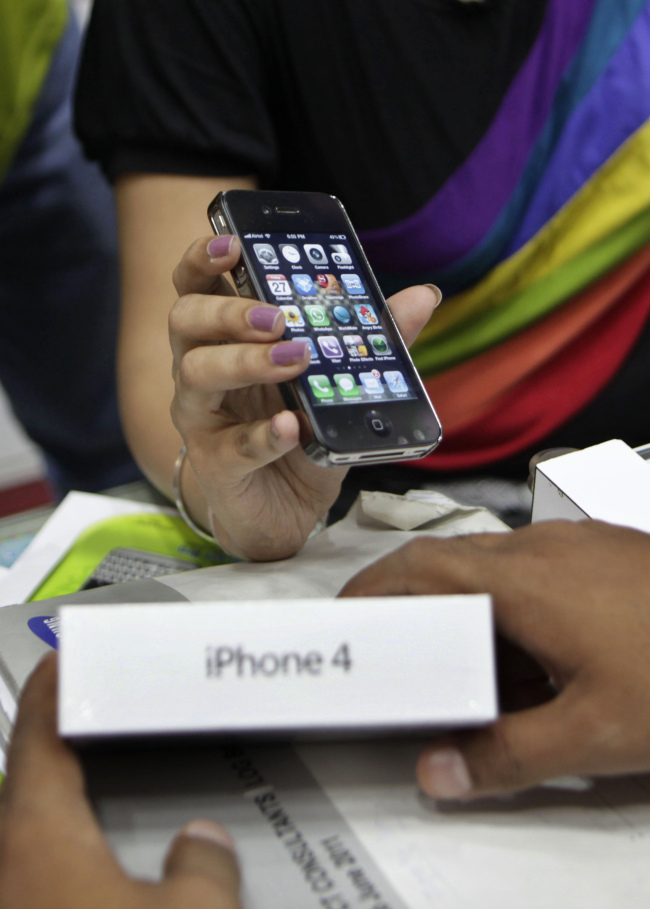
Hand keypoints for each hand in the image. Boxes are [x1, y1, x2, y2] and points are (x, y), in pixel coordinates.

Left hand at [0, 655, 240, 908]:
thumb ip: (205, 862)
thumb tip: (205, 842)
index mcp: (36, 835)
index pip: (37, 735)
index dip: (50, 689)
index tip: (57, 661)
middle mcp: (4, 865)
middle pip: (28, 780)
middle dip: (58, 745)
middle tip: (89, 717)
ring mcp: (7, 896)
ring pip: (26, 832)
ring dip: (57, 806)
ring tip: (95, 792)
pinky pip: (29, 874)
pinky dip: (57, 856)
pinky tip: (91, 876)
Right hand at [169, 234, 439, 559]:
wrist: (286, 509)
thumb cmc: (302, 432)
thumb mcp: (339, 381)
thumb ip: (372, 338)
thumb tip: (423, 295)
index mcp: (226, 338)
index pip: (197, 285)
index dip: (204, 258)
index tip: (234, 241)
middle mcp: (201, 369)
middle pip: (187, 320)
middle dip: (229, 310)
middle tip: (278, 316)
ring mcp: (202, 418)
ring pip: (197, 374)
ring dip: (246, 362)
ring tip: (295, 360)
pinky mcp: (216, 465)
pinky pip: (232, 447)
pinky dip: (263, 436)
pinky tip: (291, 427)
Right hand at [340, 520, 649, 797]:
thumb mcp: (594, 733)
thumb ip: (507, 755)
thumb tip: (436, 774)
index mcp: (523, 580)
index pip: (420, 567)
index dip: (373, 588)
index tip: (344, 618)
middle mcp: (541, 547)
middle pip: (451, 560)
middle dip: (411, 599)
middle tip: (392, 646)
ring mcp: (577, 543)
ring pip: (496, 566)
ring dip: (468, 607)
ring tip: (466, 666)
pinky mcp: (606, 551)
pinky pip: (537, 570)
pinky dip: (513, 605)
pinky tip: (537, 653)